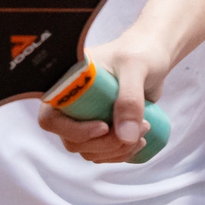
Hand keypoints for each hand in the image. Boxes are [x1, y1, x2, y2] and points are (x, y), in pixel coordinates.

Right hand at [35, 31, 171, 163]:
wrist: (153, 54)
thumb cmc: (140, 51)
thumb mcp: (135, 67)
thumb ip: (130, 98)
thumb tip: (125, 137)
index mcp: (65, 83)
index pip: (51, 119)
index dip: (75, 131)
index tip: (105, 126)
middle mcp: (70, 102)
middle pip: (72, 141)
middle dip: (105, 143)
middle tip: (138, 129)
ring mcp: (85, 116)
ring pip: (88, 150)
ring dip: (116, 150)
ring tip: (144, 130)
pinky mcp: (101, 126)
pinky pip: (102, 152)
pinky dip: (120, 153)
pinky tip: (139, 140)